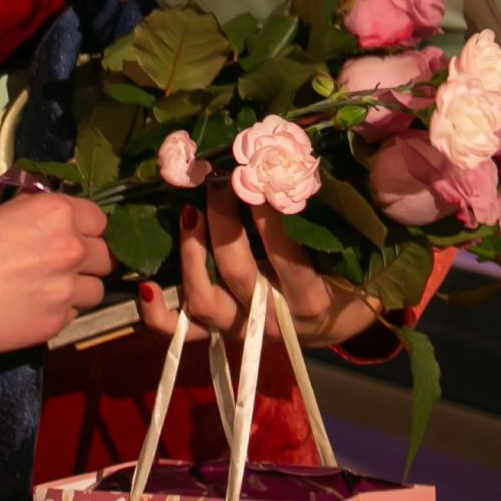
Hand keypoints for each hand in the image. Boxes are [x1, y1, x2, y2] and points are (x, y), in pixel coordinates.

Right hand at [0, 193, 112, 357]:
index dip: (84, 228)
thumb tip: (45, 222)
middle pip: (105, 255)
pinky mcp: (56, 323)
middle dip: (87, 259)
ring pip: (95, 290)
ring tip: (47, 290)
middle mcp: (70, 248)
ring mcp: (66, 289)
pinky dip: (58, 312)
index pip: (98, 219)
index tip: (71, 235)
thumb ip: (33, 217)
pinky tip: (31, 308)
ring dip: (77, 289)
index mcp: (55, 213)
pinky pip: (72, 315)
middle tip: (60, 264)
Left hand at [136, 183, 382, 351]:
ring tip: (190, 213)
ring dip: (190, 255)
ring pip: (204, 301)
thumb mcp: (354, 257)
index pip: (287, 260)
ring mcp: (239, 329)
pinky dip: (159, 314)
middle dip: (224, 223)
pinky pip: (180, 332)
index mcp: (311, 302)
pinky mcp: (216, 334)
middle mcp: (272, 320)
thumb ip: (339, 219)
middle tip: (219, 183)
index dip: (270, 220)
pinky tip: (146, 284)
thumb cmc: (343, 279)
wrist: (332, 325)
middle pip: (238, 274)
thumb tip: (311, 167)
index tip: (258, 181)